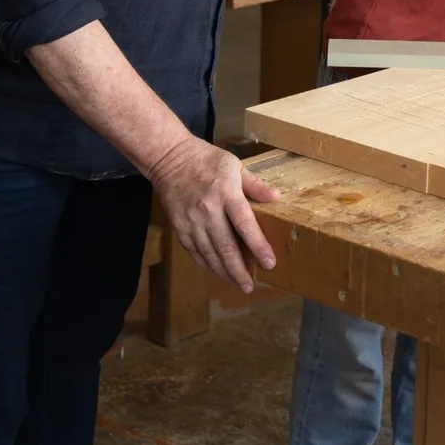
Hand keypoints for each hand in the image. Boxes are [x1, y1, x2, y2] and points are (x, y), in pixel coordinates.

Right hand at [148, 136, 279, 292]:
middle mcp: (207, 210)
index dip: (258, 245)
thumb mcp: (235, 165)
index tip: (269, 263)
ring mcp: (191, 220)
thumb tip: (275, 197)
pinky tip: (217, 272)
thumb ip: (255, 185)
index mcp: (225, 193)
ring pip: (209, 253)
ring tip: (237, 284)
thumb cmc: (207, 160)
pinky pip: (194, 251)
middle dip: (239, 270)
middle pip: (225, 246)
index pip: (244, 224)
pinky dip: (206, 264)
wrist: (169, 158)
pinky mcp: (179, 226)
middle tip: (250, 287)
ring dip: (224, 272)